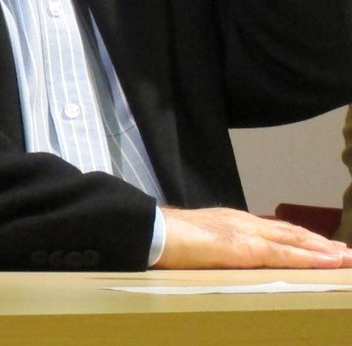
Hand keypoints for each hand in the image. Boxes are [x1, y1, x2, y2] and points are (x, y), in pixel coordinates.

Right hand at [154, 206, 351, 268]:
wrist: (151, 230)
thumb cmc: (164, 238)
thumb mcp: (194, 240)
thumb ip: (212, 245)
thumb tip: (217, 256)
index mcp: (230, 221)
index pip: (272, 230)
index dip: (298, 238)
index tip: (318, 245)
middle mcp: (242, 222)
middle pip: (290, 232)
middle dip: (318, 243)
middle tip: (344, 253)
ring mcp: (246, 232)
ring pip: (295, 240)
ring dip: (323, 249)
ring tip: (346, 257)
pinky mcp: (247, 247)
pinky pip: (287, 253)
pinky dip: (312, 257)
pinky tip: (330, 261)